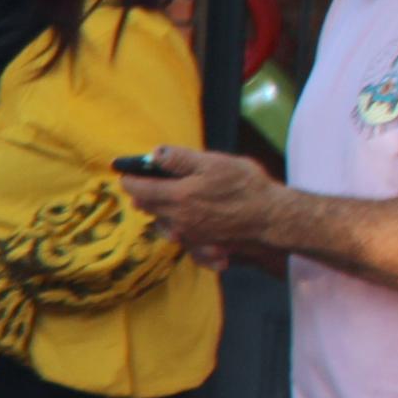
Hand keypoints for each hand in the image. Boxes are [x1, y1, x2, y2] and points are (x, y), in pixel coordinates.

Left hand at [118, 146, 284, 256]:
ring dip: (159, 209)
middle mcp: (175, 220)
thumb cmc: (246, 187)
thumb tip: (155, 153)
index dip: (129, 179)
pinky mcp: (198, 245)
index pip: (138, 189)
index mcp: (176, 197)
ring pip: (160, 221)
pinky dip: (175, 224)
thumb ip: (180, 159)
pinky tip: (188, 215)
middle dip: (143, 193)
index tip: (126, 172)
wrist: (272, 218)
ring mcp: (186, 235)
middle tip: (148, 181)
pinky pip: (177, 234)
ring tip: (170, 196)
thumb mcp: (214, 164)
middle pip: (146, 206)